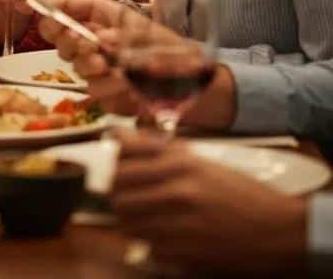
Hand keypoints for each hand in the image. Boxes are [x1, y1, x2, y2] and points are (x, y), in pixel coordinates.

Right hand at [34, 0, 177, 114]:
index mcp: (102, 18)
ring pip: (76, 66)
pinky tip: (126, 84)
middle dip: (68, 41)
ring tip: (109, 66)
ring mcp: (99, 68)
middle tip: (85, 45)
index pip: (66, 7)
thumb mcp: (146, 32)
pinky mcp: (106, 93)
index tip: (38, 9)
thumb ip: (119, 34)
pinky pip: (96, 91)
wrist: (195, 86)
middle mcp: (95, 40)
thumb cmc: (171, 49)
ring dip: (89, 65)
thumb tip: (100, 41)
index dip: (49, 8)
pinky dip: (109, 87)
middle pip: (61, 37)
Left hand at [110, 130, 307, 272]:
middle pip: (118, 190)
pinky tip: (165, 235)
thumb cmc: (242, 193)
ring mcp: (180, 222)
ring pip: (129, 220)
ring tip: (145, 217)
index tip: (115, 167)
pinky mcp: (185, 252)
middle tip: (126, 197)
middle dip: (118, 194)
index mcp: (181, 162)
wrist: (280, 231)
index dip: (114, 162)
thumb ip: (162, 152)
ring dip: (131, 219)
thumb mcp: (203, 163)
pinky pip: (148, 244)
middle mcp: (177, 188)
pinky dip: (151, 240)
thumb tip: (119, 140)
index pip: (123, 155)